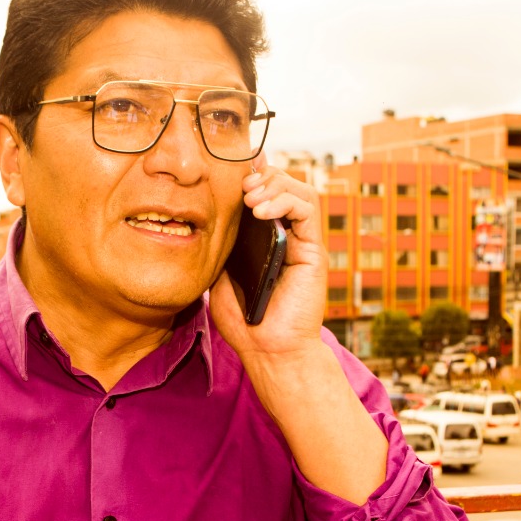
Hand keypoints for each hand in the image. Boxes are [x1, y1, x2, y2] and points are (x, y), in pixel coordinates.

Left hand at [209, 158, 326, 364]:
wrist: (268, 350)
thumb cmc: (245, 321)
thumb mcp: (219, 276)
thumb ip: (221, 247)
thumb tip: (206, 217)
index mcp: (268, 239)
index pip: (267, 192)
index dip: (253, 175)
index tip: (231, 170)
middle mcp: (289, 236)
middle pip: (285, 184)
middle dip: (263, 176)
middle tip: (242, 186)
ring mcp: (303, 242)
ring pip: (301, 190)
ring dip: (275, 184)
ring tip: (251, 198)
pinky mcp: (314, 251)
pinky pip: (308, 209)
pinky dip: (286, 200)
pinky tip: (261, 211)